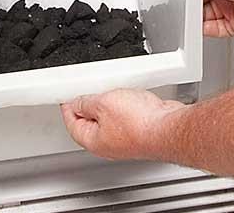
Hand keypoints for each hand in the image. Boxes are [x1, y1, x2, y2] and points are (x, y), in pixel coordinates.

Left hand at [61, 90, 184, 161]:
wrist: (166, 127)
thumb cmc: (138, 123)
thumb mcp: (103, 104)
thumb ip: (85, 103)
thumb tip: (75, 103)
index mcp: (93, 141)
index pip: (72, 124)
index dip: (67, 107)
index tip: (67, 95)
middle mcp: (108, 144)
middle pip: (90, 123)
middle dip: (88, 105)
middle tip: (88, 89)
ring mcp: (124, 138)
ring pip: (109, 118)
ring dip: (108, 103)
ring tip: (111, 90)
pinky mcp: (139, 130)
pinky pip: (125, 115)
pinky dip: (124, 104)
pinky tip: (129, 95)